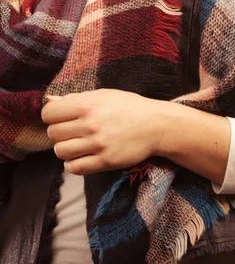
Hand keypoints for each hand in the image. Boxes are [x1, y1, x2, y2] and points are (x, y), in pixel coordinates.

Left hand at [41, 89, 163, 174]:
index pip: (48, 113)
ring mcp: (97, 144)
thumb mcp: (104, 95)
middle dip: (59, 132)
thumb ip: (76, 98)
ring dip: (66, 149)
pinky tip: (83, 156)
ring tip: (79, 144)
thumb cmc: (129, 107)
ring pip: (60, 151)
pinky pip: (74, 168)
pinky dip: (74, 164)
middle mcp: (90, 124)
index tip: (61, 117)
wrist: (156, 124)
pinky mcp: (105, 161)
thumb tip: (49, 100)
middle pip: (53, 133)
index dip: (52, 115)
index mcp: (88, 105)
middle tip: (73, 131)